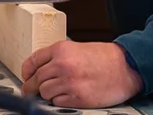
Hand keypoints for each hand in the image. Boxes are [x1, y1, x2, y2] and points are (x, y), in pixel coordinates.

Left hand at [21, 41, 143, 107]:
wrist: (126, 67)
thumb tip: (39, 70)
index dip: (26, 71)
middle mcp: (63, 65)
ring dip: (47, 94)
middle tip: (32, 90)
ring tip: (57, 91)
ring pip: (44, 93)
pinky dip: (59, 101)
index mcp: (61, 50)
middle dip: (32, 86)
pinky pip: (57, 103)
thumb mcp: (77, 49)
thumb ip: (58, 57)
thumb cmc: (105, 57)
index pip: (32, 61)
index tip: (26, 77)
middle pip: (36, 79)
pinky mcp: (77, 98)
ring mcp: (69, 83)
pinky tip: (68, 96)